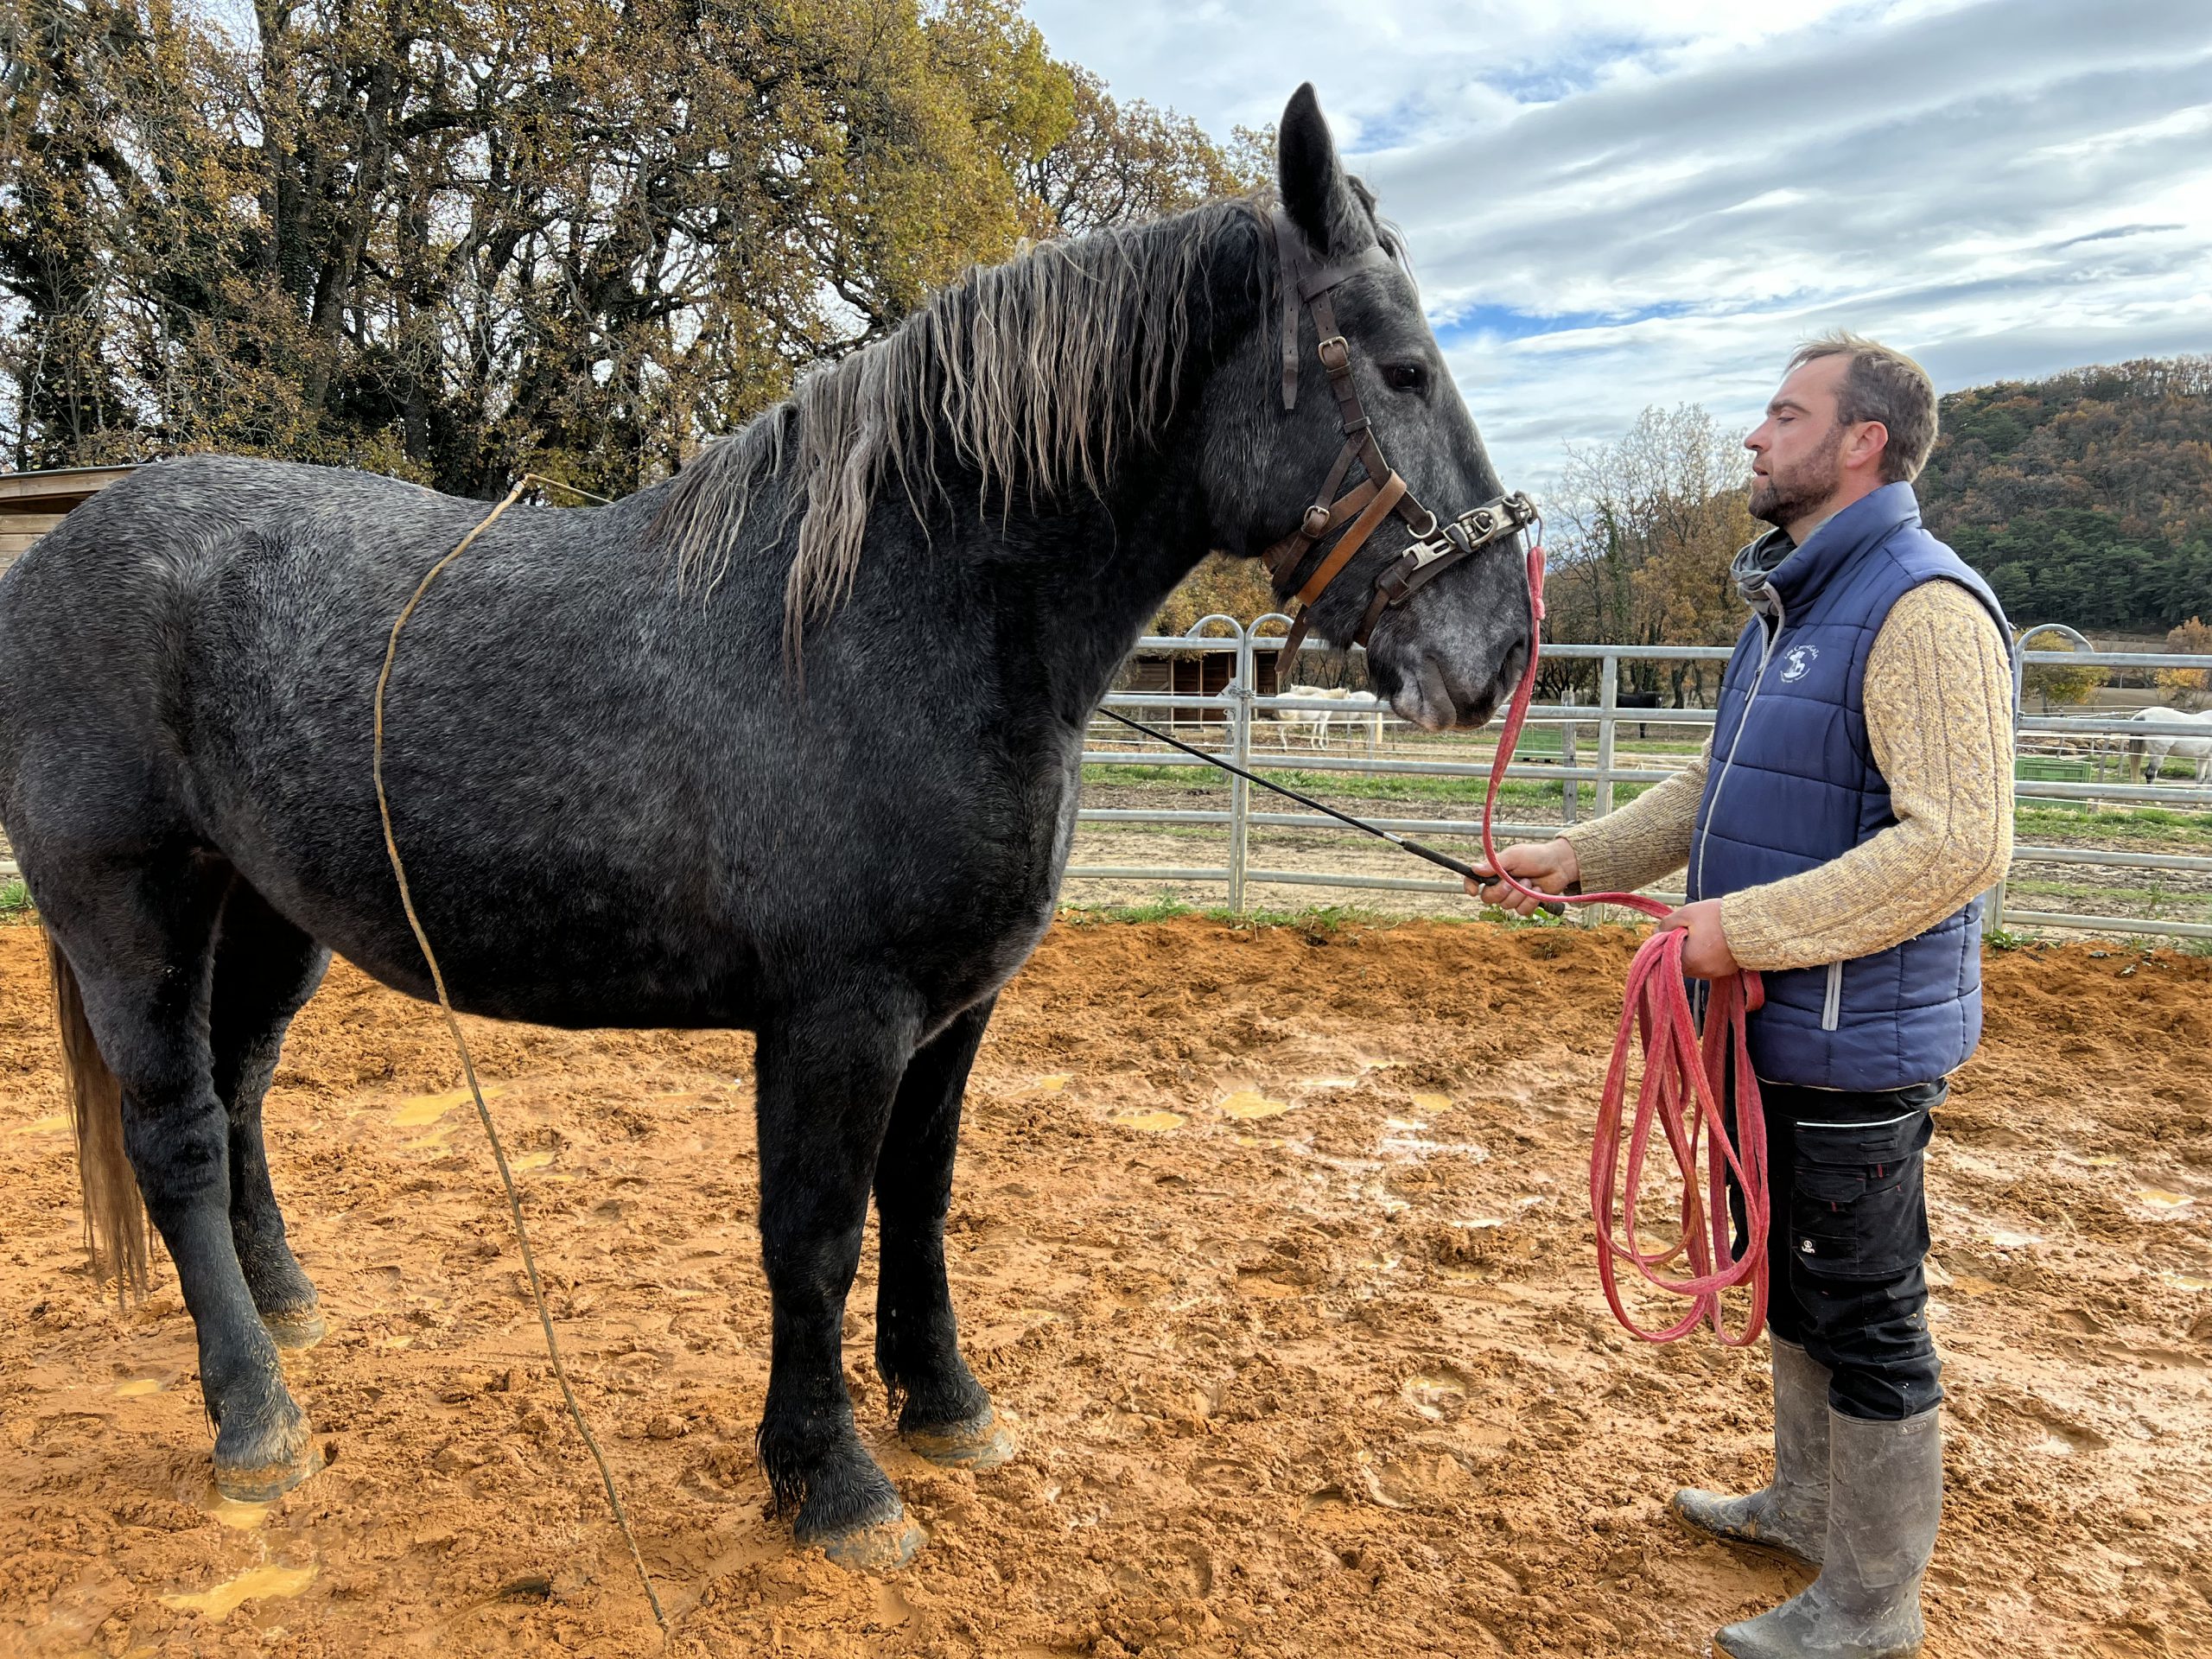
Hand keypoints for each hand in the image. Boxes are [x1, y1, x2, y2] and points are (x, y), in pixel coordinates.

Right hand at [1464, 837, 1579, 917]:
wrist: (1559, 865)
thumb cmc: (1535, 856)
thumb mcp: (1514, 856)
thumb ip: (1494, 865)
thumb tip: (1474, 869)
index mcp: (1494, 871)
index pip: (1474, 880)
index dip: (1470, 886)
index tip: (1473, 891)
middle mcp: (1501, 885)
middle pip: (1488, 898)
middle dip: (1501, 891)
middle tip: (1513, 881)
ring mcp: (1513, 896)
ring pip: (1506, 906)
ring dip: (1520, 894)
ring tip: (1530, 882)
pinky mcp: (1526, 905)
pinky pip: (1521, 912)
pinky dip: (1530, 902)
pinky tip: (1537, 890)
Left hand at [1656, 898, 1739, 978]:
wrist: (1753, 922)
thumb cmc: (1718, 917)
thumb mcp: (1687, 914)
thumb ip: (1667, 924)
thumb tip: (1656, 933)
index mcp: (1689, 960)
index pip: (1665, 959)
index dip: (1665, 944)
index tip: (1671, 932)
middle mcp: (1701, 972)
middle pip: (1680, 963)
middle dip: (1679, 948)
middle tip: (1687, 931)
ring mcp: (1716, 973)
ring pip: (1695, 964)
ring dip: (1693, 953)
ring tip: (1702, 934)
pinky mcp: (1727, 971)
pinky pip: (1709, 965)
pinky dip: (1706, 956)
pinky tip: (1712, 941)